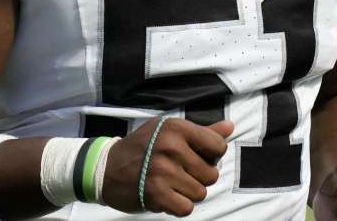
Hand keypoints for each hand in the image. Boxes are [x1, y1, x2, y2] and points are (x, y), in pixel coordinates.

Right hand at [99, 117, 232, 216]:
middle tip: (179, 173)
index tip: (195, 157)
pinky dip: (178, 206)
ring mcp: (163, 171)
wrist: (106, 169)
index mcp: (176, 128)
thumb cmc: (142, 148)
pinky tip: (166, 195)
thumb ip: (202, 132)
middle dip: (198, 177)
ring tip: (170, 184)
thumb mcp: (168, 132)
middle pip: (211, 174)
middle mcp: (170, 147)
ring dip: (188, 193)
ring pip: (200, 193)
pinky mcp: (156, 194)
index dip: (211, 156)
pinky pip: (186, 208)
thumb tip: (230, 127)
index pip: (218, 146)